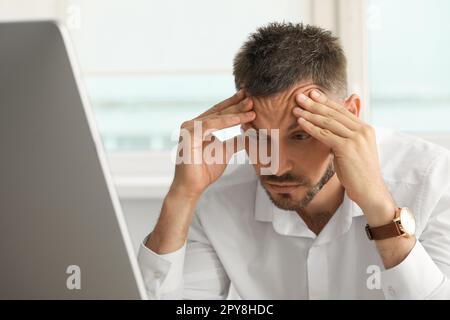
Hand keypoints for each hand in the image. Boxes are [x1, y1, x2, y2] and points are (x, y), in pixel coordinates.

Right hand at [171, 90, 255, 197]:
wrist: (192, 186)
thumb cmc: (205, 170)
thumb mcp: (226, 151)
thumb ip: (235, 141)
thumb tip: (249, 134)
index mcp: (199, 127)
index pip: (219, 112)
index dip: (234, 105)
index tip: (249, 98)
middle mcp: (192, 125)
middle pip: (218, 112)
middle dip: (236, 105)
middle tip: (252, 98)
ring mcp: (189, 129)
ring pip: (216, 117)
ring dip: (235, 112)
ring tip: (251, 108)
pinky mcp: (190, 135)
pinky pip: (211, 125)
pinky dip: (226, 122)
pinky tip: (239, 119)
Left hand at [292, 90, 395, 225]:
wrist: (370, 190)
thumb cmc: (358, 173)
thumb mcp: (352, 150)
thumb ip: (343, 137)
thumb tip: (329, 129)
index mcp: (365, 128)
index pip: (342, 110)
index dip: (326, 101)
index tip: (313, 94)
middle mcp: (362, 130)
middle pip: (334, 113)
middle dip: (315, 104)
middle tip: (299, 96)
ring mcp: (356, 138)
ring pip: (328, 122)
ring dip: (310, 114)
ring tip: (296, 108)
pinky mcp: (347, 148)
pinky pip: (325, 134)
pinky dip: (311, 127)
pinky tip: (300, 123)